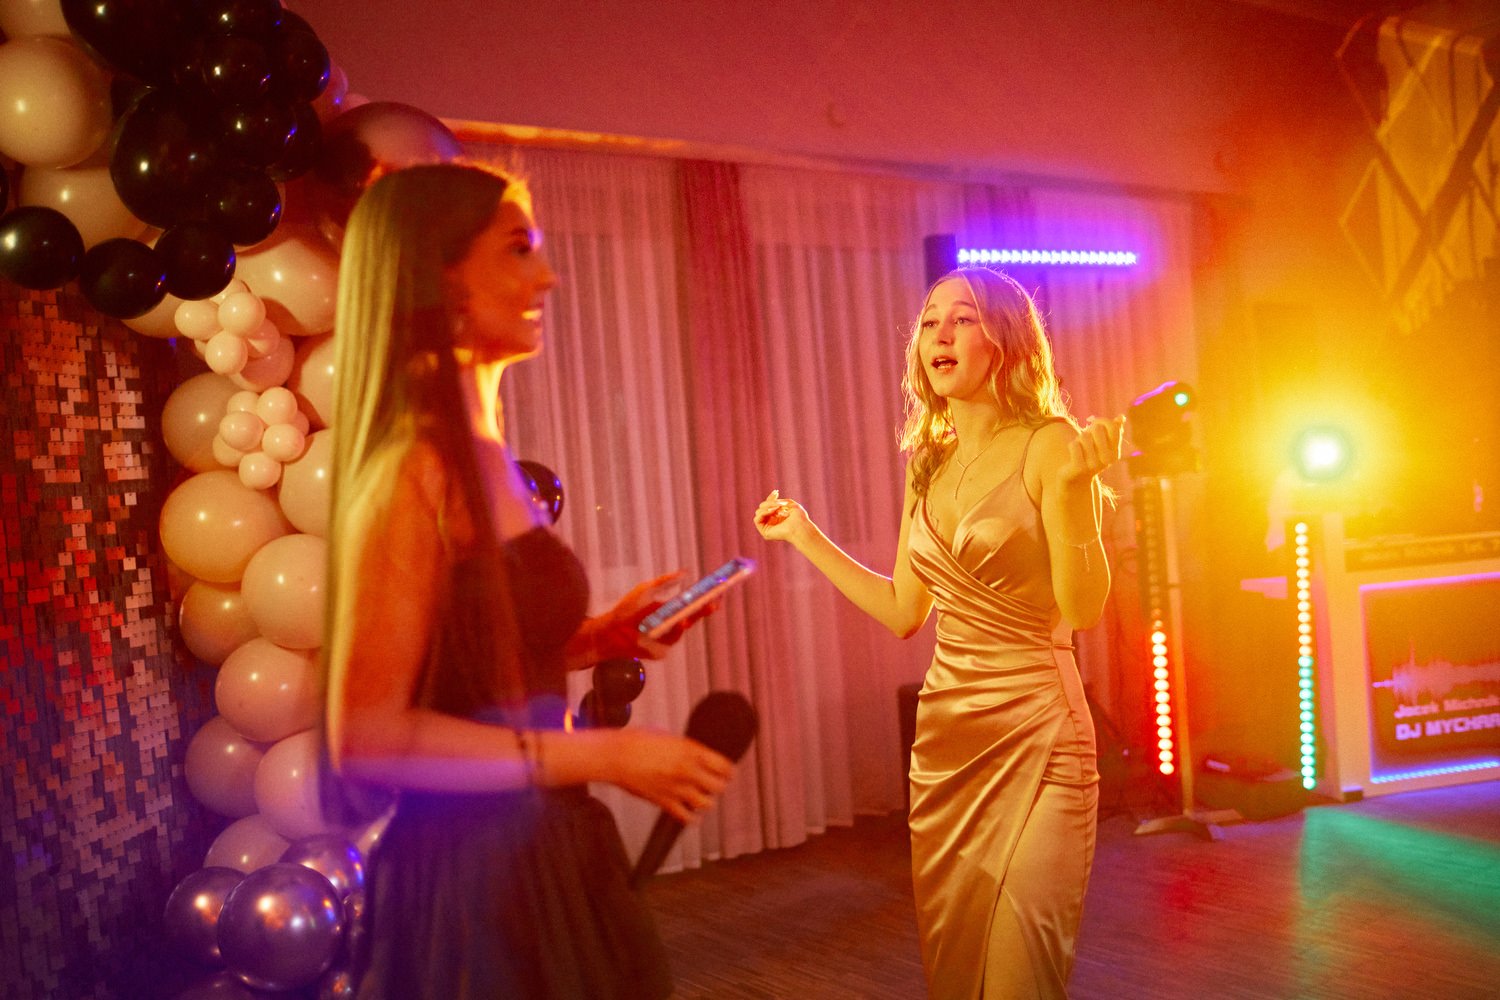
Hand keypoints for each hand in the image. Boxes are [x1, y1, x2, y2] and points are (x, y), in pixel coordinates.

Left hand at [594, 571, 717, 660]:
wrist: (610, 629)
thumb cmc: (627, 609)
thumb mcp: (647, 590)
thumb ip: (665, 581)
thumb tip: (685, 572)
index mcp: (671, 609)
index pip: (693, 604)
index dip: (705, 598)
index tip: (717, 591)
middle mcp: (671, 624)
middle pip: (693, 617)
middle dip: (704, 611)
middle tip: (713, 603)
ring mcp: (667, 638)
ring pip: (683, 630)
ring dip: (688, 622)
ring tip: (689, 615)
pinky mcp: (660, 651)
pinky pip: (670, 642)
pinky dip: (672, 634)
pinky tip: (674, 626)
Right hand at [609, 728, 733, 824]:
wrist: (615, 756)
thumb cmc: (636, 741)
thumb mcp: (668, 737)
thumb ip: (686, 749)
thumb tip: (697, 755)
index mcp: (691, 751)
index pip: (724, 766)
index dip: (728, 770)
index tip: (727, 772)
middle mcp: (688, 771)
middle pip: (719, 787)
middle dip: (718, 785)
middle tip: (715, 784)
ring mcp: (676, 789)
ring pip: (706, 804)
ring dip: (705, 801)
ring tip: (701, 797)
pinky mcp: (664, 802)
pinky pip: (686, 817)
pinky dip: (690, 817)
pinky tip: (689, 812)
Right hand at [753, 489, 808, 541]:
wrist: (801, 527)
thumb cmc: (799, 517)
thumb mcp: (789, 504)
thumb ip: (778, 501)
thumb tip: (771, 498)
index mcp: (777, 517)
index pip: (768, 506)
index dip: (771, 498)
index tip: (777, 492)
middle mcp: (771, 522)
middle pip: (762, 507)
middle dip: (771, 502)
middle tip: (780, 503)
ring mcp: (767, 527)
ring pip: (759, 511)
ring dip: (768, 506)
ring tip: (778, 507)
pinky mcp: (764, 532)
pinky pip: (756, 519)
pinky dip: (763, 513)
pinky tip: (773, 511)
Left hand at [1060, 415, 1124, 486]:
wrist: (1075, 479)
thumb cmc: (1089, 455)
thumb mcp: (1101, 443)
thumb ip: (1113, 430)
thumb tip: (1121, 417)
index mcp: (1115, 453)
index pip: (1113, 426)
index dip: (1101, 421)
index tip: (1094, 425)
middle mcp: (1107, 459)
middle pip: (1098, 428)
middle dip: (1088, 431)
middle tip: (1085, 441)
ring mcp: (1093, 465)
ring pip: (1084, 436)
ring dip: (1078, 440)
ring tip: (1079, 449)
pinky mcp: (1080, 467)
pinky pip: (1074, 445)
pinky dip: (1071, 445)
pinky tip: (1073, 454)